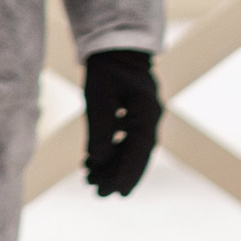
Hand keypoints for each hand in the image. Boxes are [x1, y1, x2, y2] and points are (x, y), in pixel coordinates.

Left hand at [81, 49, 160, 196]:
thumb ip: (100, 130)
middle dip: (118, 176)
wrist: (113, 45)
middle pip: (137, 155)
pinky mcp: (134, 115)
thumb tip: (98, 160)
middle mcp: (150, 117)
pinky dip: (111, 153)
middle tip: (100, 194)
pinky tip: (93, 163)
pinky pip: (125, 140)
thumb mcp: (97, 97)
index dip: (130, 174)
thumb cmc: (105, 67)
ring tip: (91, 181)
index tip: (119, 194)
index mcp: (146, 112)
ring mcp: (143, 116)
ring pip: (130, 150)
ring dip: (112, 166)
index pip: (140, 150)